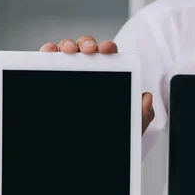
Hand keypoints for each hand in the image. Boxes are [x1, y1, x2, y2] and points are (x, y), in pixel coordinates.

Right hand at [40, 36, 154, 133]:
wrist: (92, 151)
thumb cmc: (110, 133)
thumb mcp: (131, 125)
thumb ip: (142, 113)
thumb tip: (147, 98)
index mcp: (111, 75)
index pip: (110, 55)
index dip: (108, 48)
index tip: (107, 50)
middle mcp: (90, 70)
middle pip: (87, 48)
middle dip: (87, 43)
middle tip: (88, 50)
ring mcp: (70, 73)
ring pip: (67, 52)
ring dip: (65, 46)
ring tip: (66, 51)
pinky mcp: (52, 80)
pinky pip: (48, 63)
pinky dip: (47, 54)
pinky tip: (47, 54)